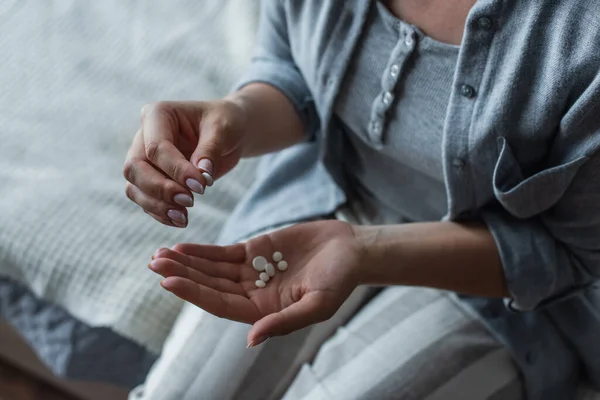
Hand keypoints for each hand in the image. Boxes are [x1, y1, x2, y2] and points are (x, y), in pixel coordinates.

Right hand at [123, 100, 246, 227]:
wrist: (229, 132)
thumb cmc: (225, 123)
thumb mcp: (224, 129)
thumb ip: (211, 149)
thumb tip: (201, 174)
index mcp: (158, 115)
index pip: (156, 147)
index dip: (176, 170)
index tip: (201, 186)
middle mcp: (144, 136)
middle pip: (135, 168)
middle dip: (160, 189)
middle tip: (189, 203)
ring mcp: (144, 159)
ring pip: (135, 187)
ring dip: (157, 206)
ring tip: (183, 218)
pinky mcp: (151, 178)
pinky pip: (145, 200)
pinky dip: (160, 213)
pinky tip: (180, 220)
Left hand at [148, 220, 363, 346]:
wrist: (351, 251)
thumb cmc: (340, 281)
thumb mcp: (316, 305)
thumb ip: (284, 322)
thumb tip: (250, 341)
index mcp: (263, 312)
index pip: (220, 304)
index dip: (194, 293)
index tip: (168, 280)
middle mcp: (252, 294)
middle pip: (210, 286)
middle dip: (182, 274)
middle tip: (155, 263)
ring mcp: (252, 272)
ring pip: (211, 269)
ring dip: (186, 261)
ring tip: (160, 253)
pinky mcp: (255, 251)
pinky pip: (223, 253)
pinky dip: (202, 250)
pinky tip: (182, 246)